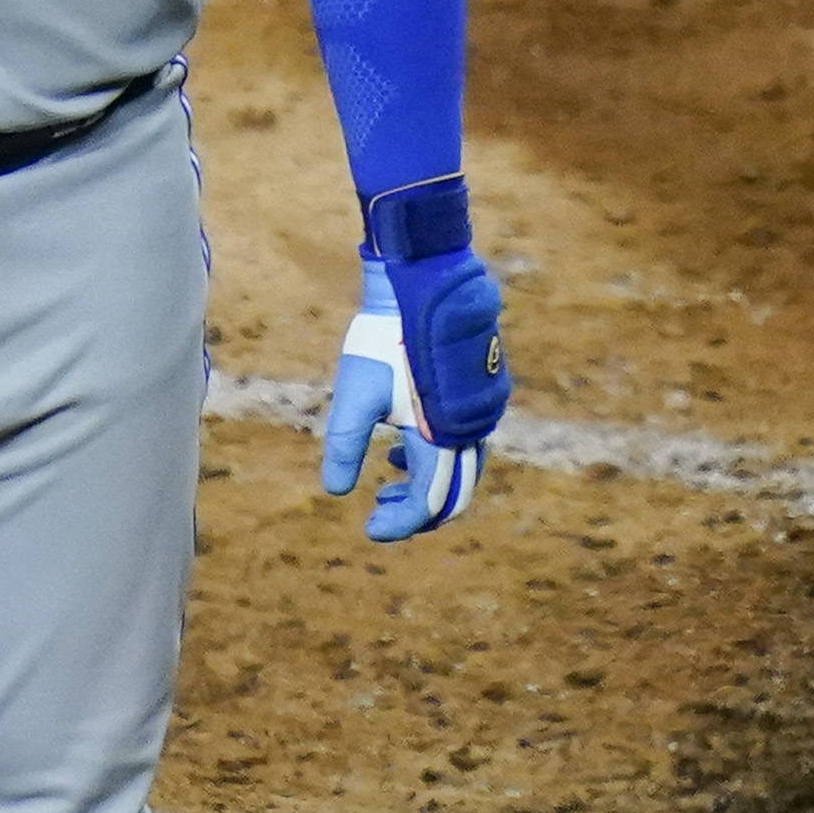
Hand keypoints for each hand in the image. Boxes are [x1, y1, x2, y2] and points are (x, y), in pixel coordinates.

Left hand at [320, 252, 505, 543]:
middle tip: (379, 514)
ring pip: (459, 469)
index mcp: (441, 437)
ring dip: (424, 484)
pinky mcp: (477, 392)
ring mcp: (478, 411)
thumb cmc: (382, 338)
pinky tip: (399, 448)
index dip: (399, 524)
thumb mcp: (355, 394)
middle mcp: (469, 430)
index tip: (369, 529)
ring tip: (385, 481)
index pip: (428, 503)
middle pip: (452, 495)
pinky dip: (433, 458)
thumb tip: (335, 493)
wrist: (421, 283)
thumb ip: (344, 446)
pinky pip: (463, 443)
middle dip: (414, 511)